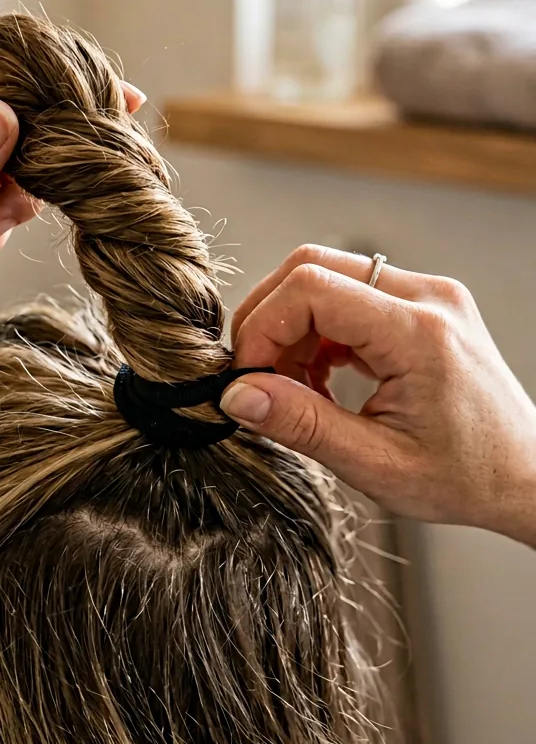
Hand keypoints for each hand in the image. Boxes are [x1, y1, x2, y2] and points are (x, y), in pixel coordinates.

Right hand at [222, 245, 535, 546]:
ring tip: (293, 390)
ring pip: (327, 277)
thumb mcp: (375, 464)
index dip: (263, 328)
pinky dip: (318, 333)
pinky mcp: (421, 307)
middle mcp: (427, 298)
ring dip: (292, 329)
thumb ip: (302, 424)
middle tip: (256, 379)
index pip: (311, 288)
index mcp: (419, 333)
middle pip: (312, 267)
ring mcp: (427, 296)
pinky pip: (349, 296)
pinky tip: (318, 381)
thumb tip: (238, 396)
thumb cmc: (466, 476)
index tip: (246, 378)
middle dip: (269, 321)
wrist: (525, 475)